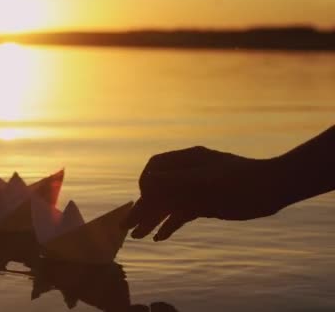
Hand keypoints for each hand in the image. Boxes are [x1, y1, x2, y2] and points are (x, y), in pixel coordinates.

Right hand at [125, 146, 284, 240]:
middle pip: (159, 190)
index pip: (156, 169)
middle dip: (143, 208)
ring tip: (137, 236)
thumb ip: (176, 180)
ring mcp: (194, 190)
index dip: (146, 183)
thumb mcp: (206, 179)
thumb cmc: (240, 179)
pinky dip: (170, 225)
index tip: (144, 199)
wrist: (271, 189)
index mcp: (187, 160)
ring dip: (152, 220)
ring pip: (168, 205)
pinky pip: (181, 215)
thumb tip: (147, 182)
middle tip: (126, 226)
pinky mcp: (203, 205)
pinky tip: (159, 238)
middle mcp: (187, 174)